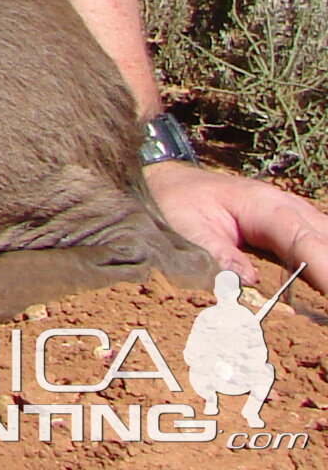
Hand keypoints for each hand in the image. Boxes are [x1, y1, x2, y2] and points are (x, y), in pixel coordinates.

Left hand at [149, 160, 327, 288]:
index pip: (304, 238)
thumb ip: (216, 252)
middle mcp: (287, 207)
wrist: (169, 181)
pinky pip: (319, 244)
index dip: (325, 267)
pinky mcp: (293, 228)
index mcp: (263, 205)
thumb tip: (247, 281)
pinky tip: (323, 285)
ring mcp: (294, 215)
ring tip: (325, 300)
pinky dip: (324, 262)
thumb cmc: (176, 202)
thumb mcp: (186, 226)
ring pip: (327, 240)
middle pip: (325, 240)